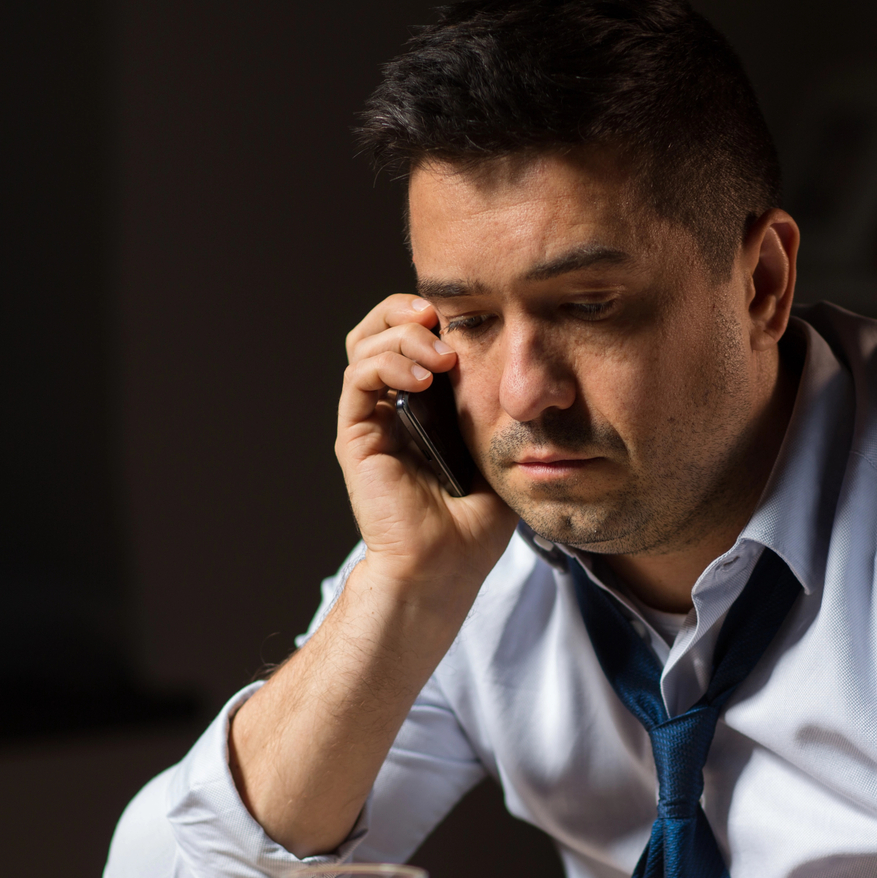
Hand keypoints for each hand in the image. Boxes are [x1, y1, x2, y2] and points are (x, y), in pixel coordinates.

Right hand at [338, 296, 513, 587]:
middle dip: (407, 309)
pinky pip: (359, 379)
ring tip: (441, 356)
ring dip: (402, 336)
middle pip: (380, 329)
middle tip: (439, 314)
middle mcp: (392, 406)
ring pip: (365, 344)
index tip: (473, 317)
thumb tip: (519, 366)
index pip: (415, 338)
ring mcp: (371, 420)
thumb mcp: (500, 453)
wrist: (444, 568)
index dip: (435, 317)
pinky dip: (388, 364)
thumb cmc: (474, 524)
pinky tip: (423, 379)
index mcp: (424, 406)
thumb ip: (499, 408)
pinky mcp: (356, 436)